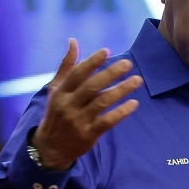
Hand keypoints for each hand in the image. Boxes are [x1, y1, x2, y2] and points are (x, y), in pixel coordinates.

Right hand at [31, 39, 142, 170]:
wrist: (51, 147)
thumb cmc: (56, 113)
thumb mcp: (56, 89)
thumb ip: (66, 66)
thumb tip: (73, 41)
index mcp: (61, 92)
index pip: (77, 74)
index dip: (91, 62)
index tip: (106, 51)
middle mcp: (69, 105)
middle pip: (91, 86)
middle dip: (110, 73)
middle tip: (128, 63)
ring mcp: (79, 120)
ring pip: (102, 102)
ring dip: (121, 90)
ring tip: (137, 81)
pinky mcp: (89, 134)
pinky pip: (108, 121)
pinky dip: (121, 112)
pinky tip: (134, 103)